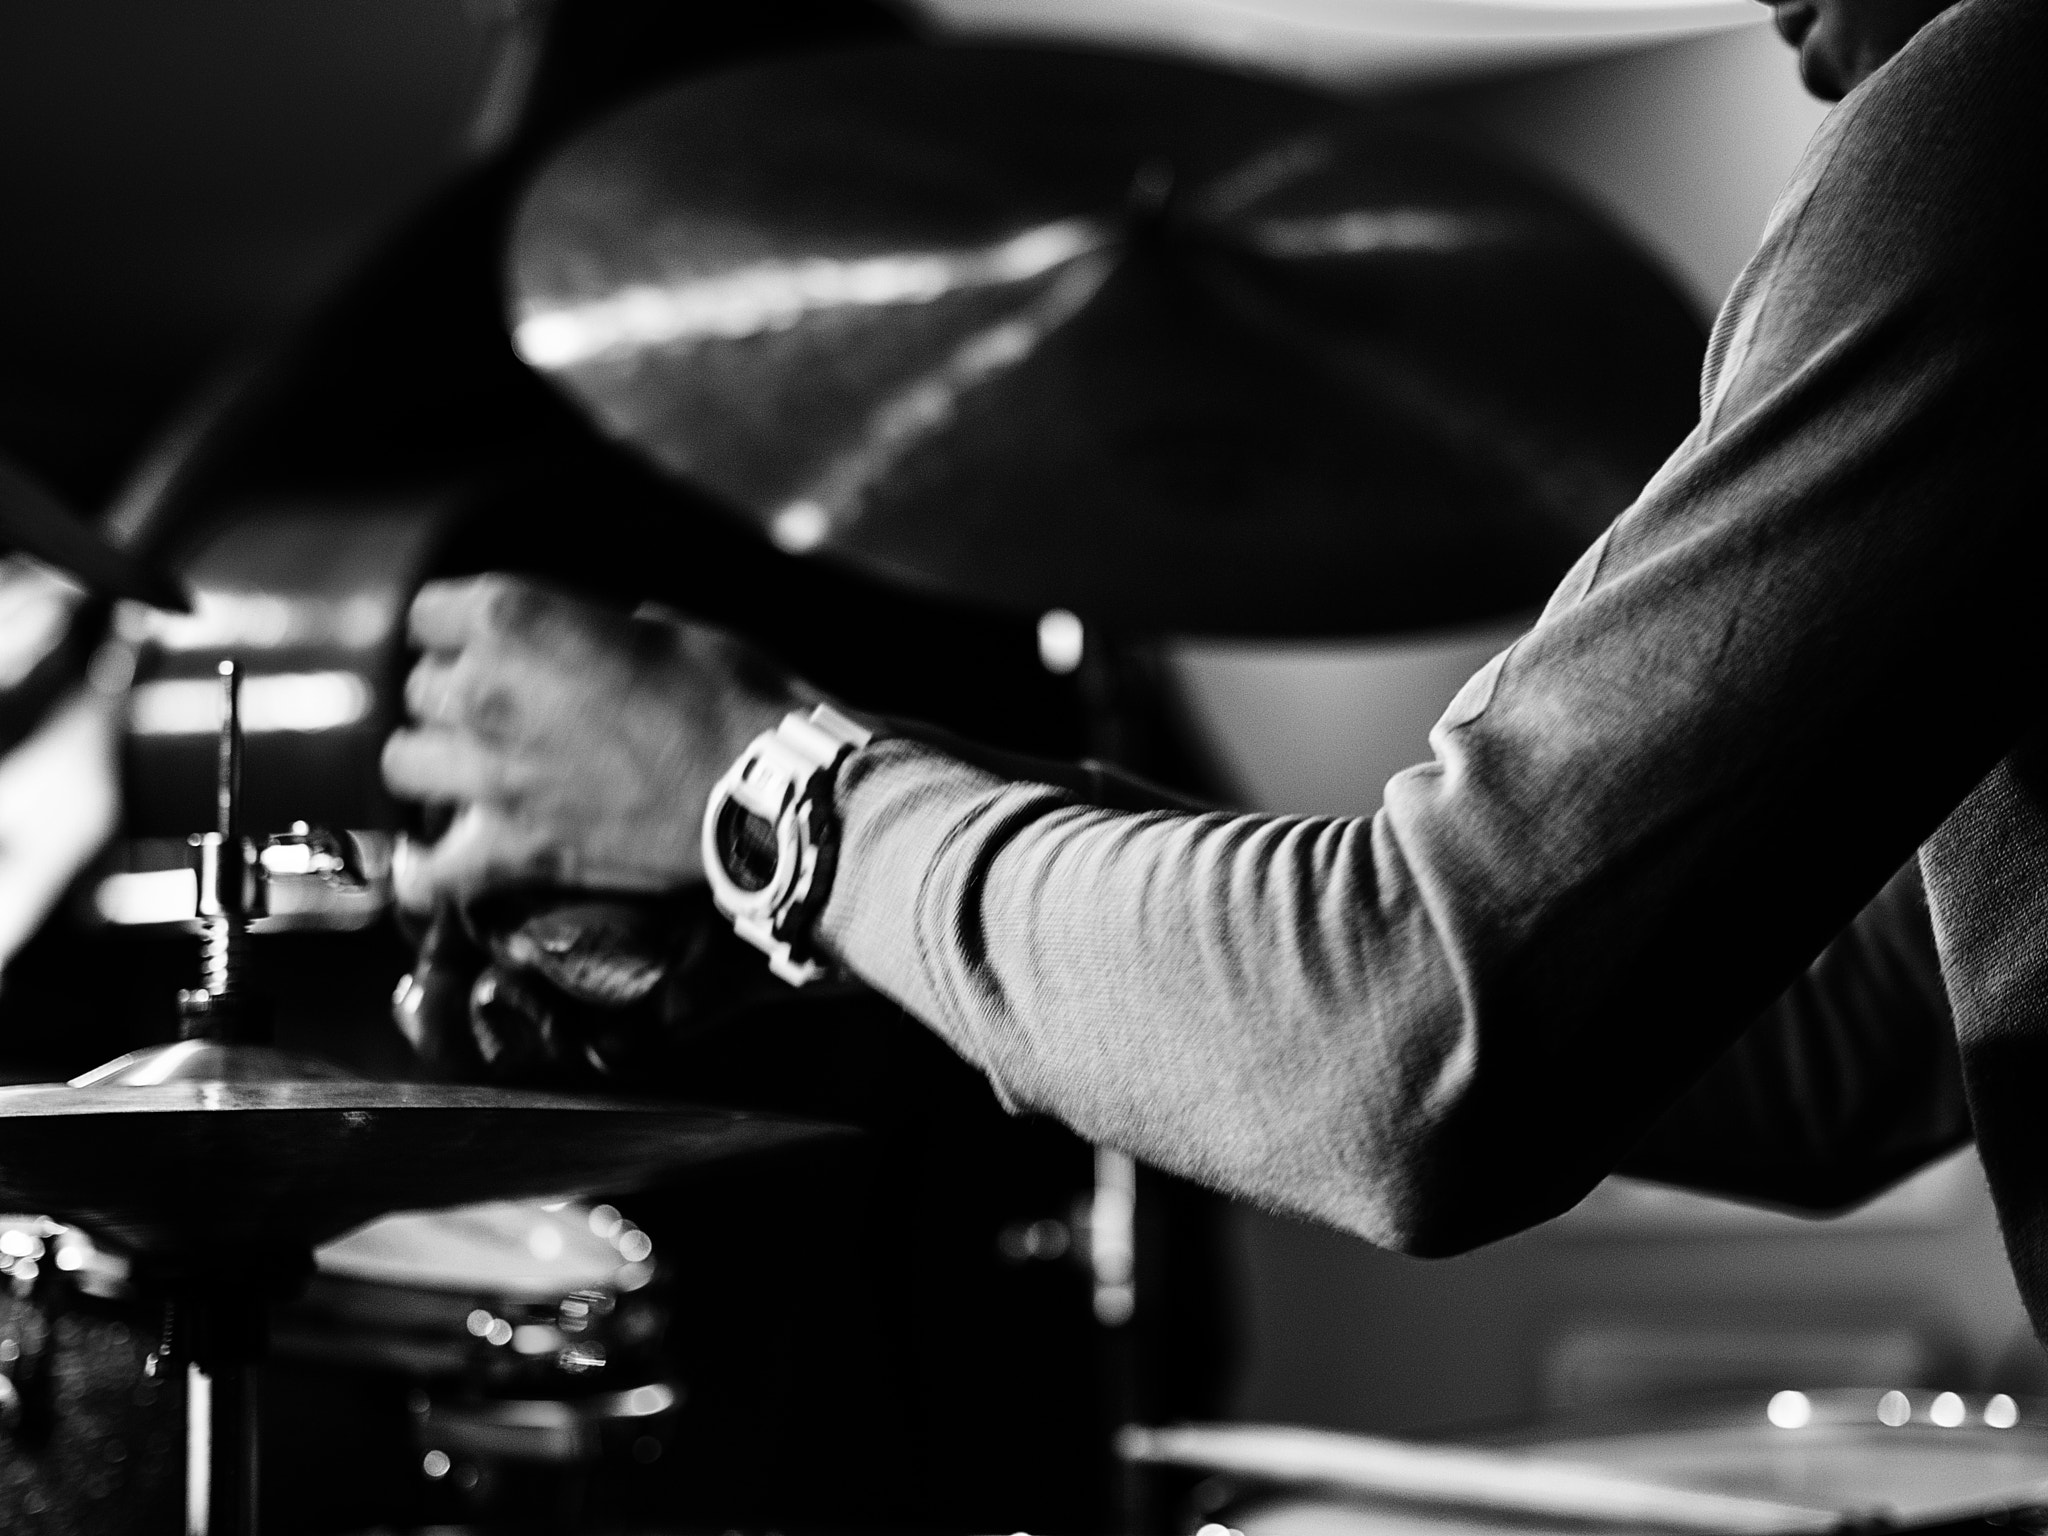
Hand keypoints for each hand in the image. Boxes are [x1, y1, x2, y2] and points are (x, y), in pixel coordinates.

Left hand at [382, 574, 814, 911]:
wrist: (764, 788)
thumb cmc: (729, 694)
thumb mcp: (662, 627)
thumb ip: (591, 632)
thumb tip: (582, 648)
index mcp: (517, 619)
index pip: (429, 615)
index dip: (460, 631)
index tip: (485, 646)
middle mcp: (484, 691)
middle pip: (421, 689)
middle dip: (457, 697)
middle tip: (506, 713)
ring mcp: (492, 774)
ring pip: (405, 764)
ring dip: (436, 765)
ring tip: (470, 773)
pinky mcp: (515, 847)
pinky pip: (431, 873)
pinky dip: (424, 875)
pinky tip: (425, 869)